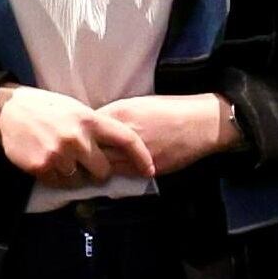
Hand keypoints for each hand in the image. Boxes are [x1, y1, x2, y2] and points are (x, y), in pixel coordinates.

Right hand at [0, 86, 142, 187]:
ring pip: (80, 181)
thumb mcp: (76, 110)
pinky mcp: (42, 167)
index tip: (149, 170)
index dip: (141, 156)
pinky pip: (59, 183)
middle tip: (86, 163)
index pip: (125, 139)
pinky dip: (56, 177)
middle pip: (103, 171)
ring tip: (61, 159)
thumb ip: (95, 128)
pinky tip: (48, 162)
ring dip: (74, 175)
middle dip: (98, 171)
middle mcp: (78, 138)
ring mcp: (59, 154)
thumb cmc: (47, 108)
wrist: (9, 111)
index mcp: (90, 120)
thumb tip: (116, 150)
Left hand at [91, 92, 237, 175]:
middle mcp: (125, 134)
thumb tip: (97, 125)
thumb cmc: (171, 109)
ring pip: (104, 166)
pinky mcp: (147, 169)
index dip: (80, 133)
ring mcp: (136, 154)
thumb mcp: (139, 103)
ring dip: (95, 167)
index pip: (87, 126)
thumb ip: (116, 115)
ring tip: (89, 168)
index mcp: (121, 113)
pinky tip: (109, 174)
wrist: (201, 123)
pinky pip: (122, 175)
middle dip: (82, 153)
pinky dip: (113, 174)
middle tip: (76, 157)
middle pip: (91, 148)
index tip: (77, 137)